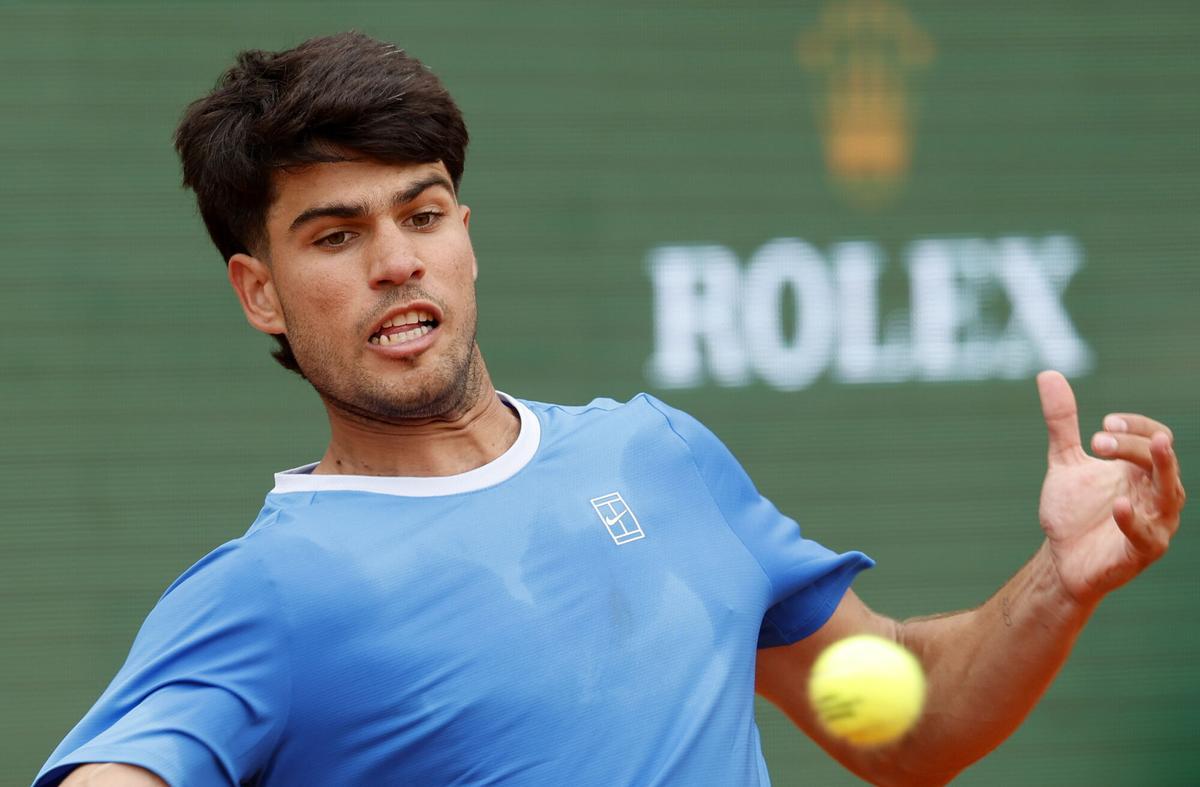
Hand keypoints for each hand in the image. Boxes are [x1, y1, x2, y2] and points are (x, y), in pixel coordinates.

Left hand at [1036, 371, 1184, 606]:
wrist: (1060, 558)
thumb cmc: (1073, 511)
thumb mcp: (1065, 461)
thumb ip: (1062, 422)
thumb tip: (1048, 374)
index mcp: (1141, 470)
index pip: (1156, 437)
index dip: (1136, 427)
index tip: (1102, 423)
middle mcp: (1155, 493)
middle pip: (1163, 460)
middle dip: (1135, 445)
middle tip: (1098, 440)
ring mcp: (1154, 522)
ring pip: (1170, 493)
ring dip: (1159, 469)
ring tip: (1154, 448)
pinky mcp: (1142, 551)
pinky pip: (1147, 535)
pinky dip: (1135, 520)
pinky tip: (1119, 505)